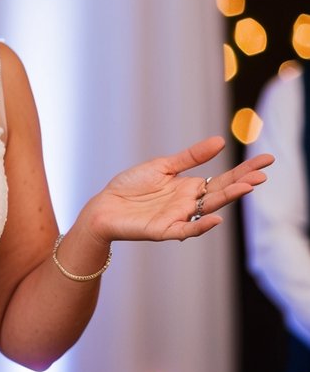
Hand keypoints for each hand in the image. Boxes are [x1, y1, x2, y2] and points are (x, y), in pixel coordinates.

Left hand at [85, 135, 272, 243]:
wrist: (104, 206)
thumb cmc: (131, 186)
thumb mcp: (162, 166)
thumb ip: (190, 157)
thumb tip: (220, 141)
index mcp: (190, 187)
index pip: (224, 178)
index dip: (244, 170)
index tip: (267, 159)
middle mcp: (189, 203)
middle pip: (222, 193)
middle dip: (243, 183)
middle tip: (263, 174)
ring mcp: (179, 217)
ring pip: (209, 210)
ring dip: (228, 199)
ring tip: (247, 186)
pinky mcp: (164, 230)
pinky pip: (187, 230)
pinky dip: (201, 226)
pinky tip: (216, 218)